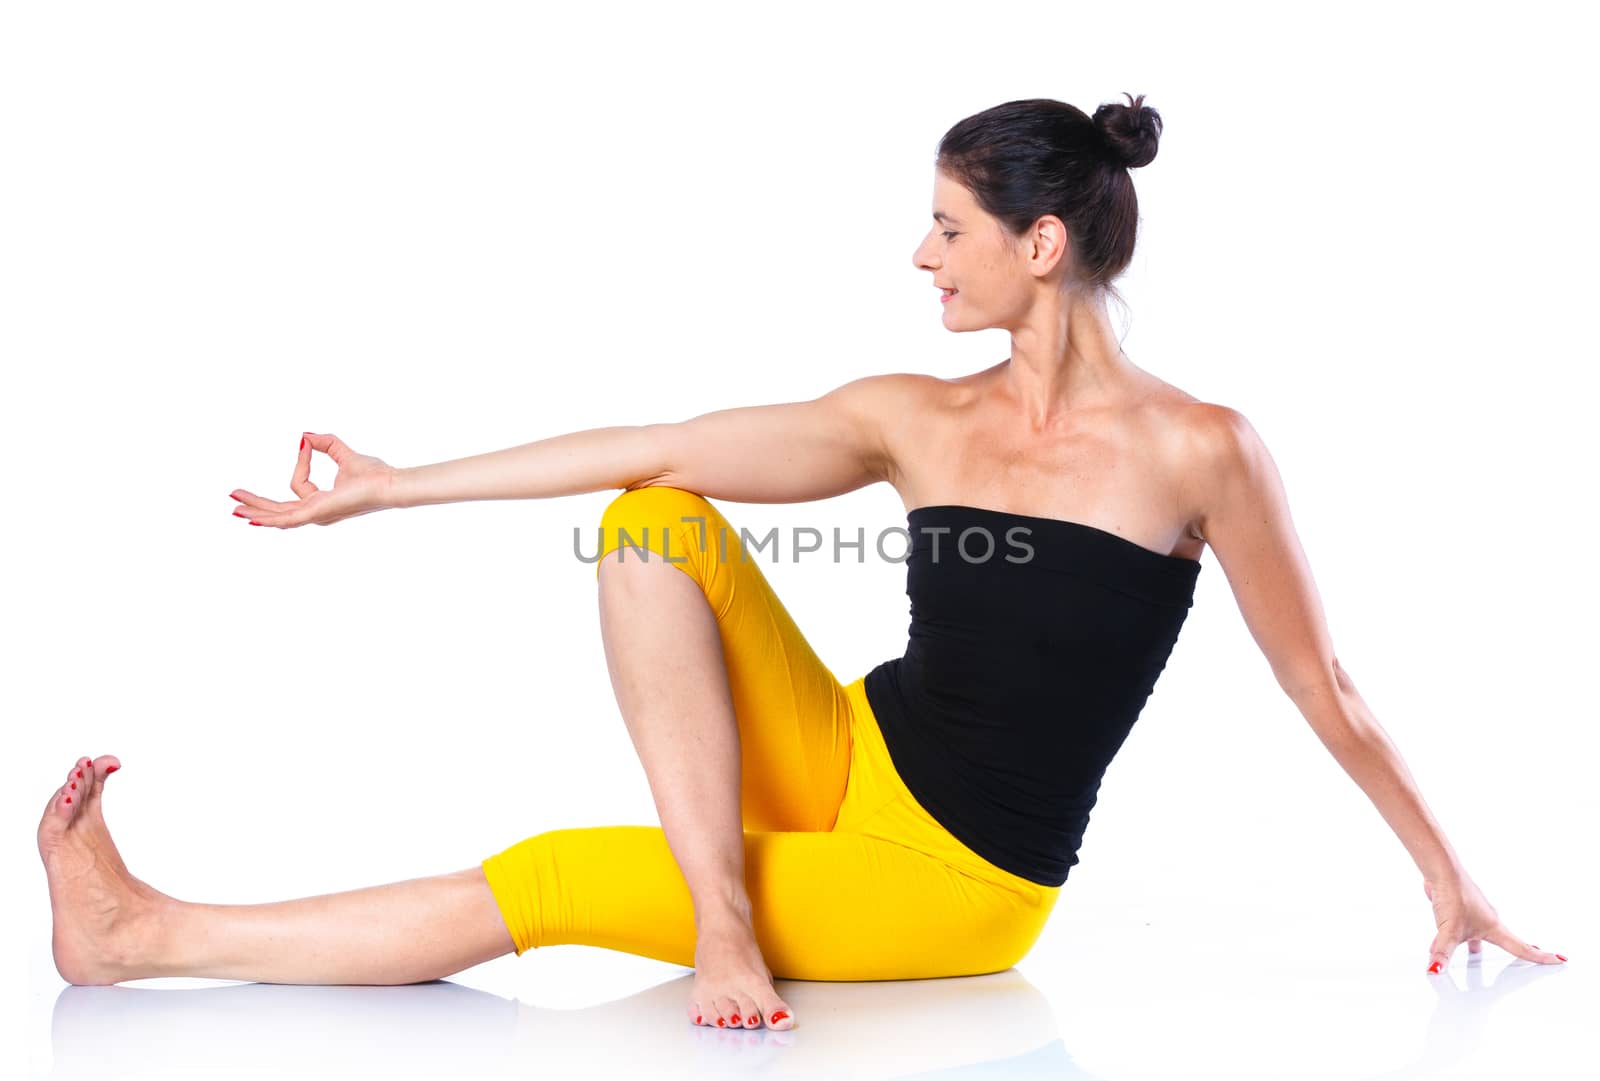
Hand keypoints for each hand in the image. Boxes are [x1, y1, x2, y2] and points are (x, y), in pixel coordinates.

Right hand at [229, 432, 398, 527]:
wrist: (389, 482)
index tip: (306, 442)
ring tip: (235, 508)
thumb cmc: (375, 473)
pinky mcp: (318, 513)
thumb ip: (325, 443)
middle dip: (256, 504)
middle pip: (279, 509)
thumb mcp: (343, 452)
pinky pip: (288, 519)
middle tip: (233, 499)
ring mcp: (316, 515)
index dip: (301, 461)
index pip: (297, 483)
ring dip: (256, 510)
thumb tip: (304, 436)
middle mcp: (317, 512)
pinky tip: (253, 520)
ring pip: (279, 516)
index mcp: (322, 501)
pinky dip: (270, 519)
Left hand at [1422, 871, 1566, 973]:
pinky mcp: (1461, 908)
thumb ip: (1442, 952)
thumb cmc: (1453, 896)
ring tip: (1476, 955)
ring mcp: (1475, 913)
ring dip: (1482, 945)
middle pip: (1507, 940)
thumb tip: (1435, 970)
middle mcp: (1488, 920)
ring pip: (1482, 934)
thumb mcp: (1449, 931)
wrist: (1441, 871)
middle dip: (1520, 950)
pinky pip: (1465, 926)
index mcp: (1494, 928)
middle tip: (1535, 954)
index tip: (1558, 959)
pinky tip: (1448, 938)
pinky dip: (1462, 935)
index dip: (1540, 957)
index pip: (1521, 948)